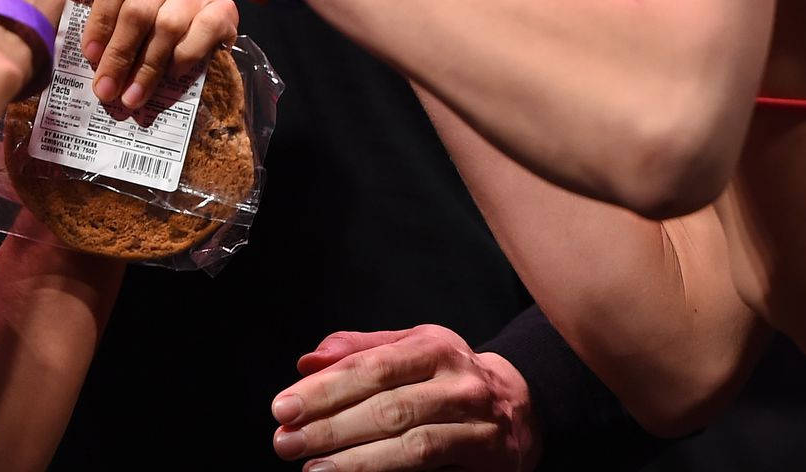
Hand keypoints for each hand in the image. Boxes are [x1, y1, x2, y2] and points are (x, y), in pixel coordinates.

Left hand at [47, 0, 237, 109]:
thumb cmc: (116, 12)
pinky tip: (170, 75)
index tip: (88, 54)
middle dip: (119, 55)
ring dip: (147, 68)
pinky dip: (184, 56)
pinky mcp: (222, 8)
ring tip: (130, 97)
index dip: (101, 20)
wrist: (163, 30)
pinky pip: (203, 32)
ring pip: (169, 26)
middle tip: (105, 88)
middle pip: (140, 9)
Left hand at [271, 325, 538, 470]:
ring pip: (413, 446)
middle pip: (389, 408)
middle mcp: (459, 384)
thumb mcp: (411, 348)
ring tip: (314, 471)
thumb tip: (307, 363)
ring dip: (358, 462)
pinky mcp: (489, 463)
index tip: (283, 407)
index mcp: (435, 347)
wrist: (523, 404)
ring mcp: (478, 427)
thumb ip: (360, 351)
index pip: (372, 367)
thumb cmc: (450, 375)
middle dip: (332, 428)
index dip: (326, 389)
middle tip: (286, 443)